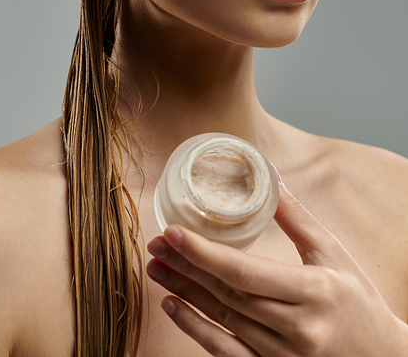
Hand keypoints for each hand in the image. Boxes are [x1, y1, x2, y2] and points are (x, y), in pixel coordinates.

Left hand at [147, 176, 407, 355]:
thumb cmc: (358, 302)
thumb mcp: (333, 254)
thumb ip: (297, 217)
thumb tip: (269, 175)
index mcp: (313, 293)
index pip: (246, 273)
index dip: (205, 253)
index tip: (174, 232)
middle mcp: (296, 329)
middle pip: (227, 295)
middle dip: (187, 267)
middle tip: (156, 244)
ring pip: (222, 321)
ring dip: (184, 293)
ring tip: (155, 268)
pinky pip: (226, 352)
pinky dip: (196, 329)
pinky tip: (173, 306)